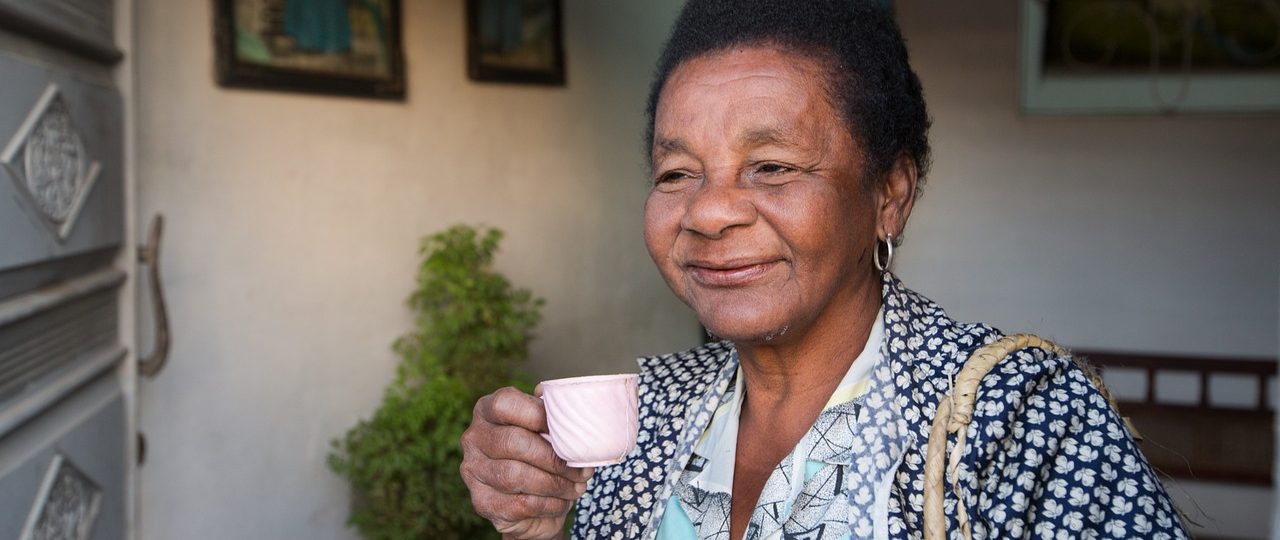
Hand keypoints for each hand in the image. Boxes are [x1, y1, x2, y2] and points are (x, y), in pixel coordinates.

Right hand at [461, 386, 593, 538]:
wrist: (533, 501)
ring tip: (577, 486)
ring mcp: (473, 471)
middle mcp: (473, 438)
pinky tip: (563, 501)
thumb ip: (553, 412)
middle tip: (583, 469)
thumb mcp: (547, 427)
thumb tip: (564, 401)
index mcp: (487, 410)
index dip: (538, 415)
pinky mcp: (482, 502)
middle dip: (554, 458)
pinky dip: (549, 504)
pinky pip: (519, 504)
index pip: (505, 404)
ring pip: (515, 476)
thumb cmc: (543, 452)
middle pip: (513, 442)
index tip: (568, 430)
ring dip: (555, 483)